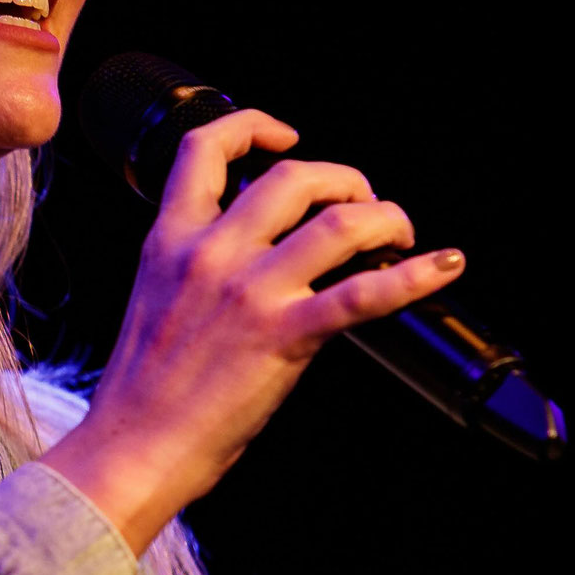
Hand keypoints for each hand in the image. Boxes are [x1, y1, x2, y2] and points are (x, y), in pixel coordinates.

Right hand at [40, 111, 464, 553]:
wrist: (131, 447)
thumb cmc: (142, 393)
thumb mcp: (156, 301)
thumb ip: (200, 267)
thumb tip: (260, 257)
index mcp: (170, 241)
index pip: (204, 149)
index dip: (252, 126)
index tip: (285, 137)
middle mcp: (210, 254)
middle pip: (293, 177)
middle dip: (344, 181)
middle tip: (362, 206)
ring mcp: (248, 292)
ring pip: (338, 222)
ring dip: (383, 218)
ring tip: (397, 235)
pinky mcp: (282, 336)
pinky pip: (363, 294)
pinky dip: (415, 276)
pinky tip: (442, 267)